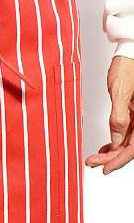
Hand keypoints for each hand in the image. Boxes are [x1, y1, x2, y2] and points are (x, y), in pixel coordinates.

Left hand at [85, 55, 133, 173]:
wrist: (130, 53)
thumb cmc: (129, 67)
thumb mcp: (121, 92)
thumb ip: (119, 117)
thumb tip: (115, 140)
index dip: (120, 160)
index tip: (105, 168)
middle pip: (130, 147)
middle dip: (111, 157)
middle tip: (92, 162)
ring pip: (126, 142)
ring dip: (111, 152)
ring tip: (94, 157)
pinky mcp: (133, 113)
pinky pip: (125, 133)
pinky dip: (114, 142)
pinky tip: (104, 148)